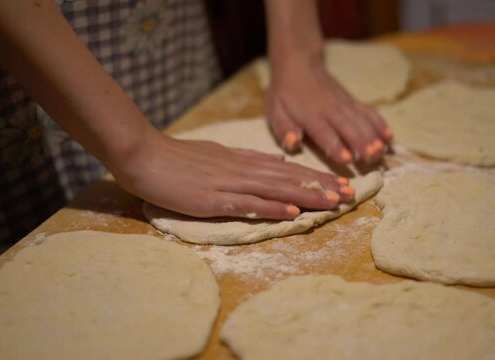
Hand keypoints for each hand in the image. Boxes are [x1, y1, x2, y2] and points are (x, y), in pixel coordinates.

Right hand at [113, 132, 354, 219]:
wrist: (144, 155)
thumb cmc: (177, 158)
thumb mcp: (218, 155)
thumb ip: (246, 160)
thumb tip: (277, 162)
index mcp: (243, 161)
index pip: (287, 169)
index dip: (315, 176)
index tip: (339, 182)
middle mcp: (242, 170)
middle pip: (289, 179)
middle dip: (321, 186)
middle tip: (350, 193)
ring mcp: (228, 184)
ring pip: (276, 190)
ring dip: (307, 197)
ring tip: (334, 202)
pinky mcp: (213, 199)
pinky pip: (248, 204)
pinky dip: (272, 209)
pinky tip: (292, 215)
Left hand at [266, 58, 392, 165]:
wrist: (300, 63)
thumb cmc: (285, 92)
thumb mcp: (275, 110)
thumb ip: (283, 128)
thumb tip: (293, 143)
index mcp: (310, 115)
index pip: (325, 133)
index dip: (336, 146)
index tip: (348, 159)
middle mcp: (330, 109)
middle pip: (349, 128)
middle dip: (362, 144)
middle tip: (372, 160)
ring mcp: (344, 104)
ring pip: (362, 121)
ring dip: (374, 137)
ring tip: (382, 153)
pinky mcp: (352, 101)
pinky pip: (369, 112)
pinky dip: (380, 123)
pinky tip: (389, 136)